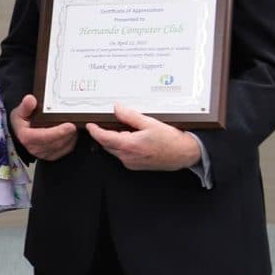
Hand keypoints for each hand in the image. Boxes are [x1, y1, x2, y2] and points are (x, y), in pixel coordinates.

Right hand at [10, 94, 76, 160]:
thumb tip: (30, 99)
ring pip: (62, 147)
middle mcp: (34, 148)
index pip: (44, 137)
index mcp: (26, 137)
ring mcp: (44, 153)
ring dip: (70, 137)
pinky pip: (65, 149)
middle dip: (68, 134)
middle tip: (76, 124)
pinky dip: (71, 141)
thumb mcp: (19, 111)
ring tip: (75, 126)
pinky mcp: (52, 155)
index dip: (58, 132)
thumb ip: (25, 106)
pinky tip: (73, 132)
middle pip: (56, 143)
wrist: (20, 132)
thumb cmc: (21, 121)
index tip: (69, 126)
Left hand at [87, 104, 201, 170]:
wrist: (184, 154)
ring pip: (114, 150)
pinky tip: (131, 138)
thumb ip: (130, 116)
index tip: (90, 125)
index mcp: (129, 146)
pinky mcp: (135, 165)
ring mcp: (131, 163)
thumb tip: (117, 108)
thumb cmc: (170, 140)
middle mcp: (128, 157)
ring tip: (126, 129)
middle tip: (108, 123)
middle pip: (107, 144)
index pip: (104, 138)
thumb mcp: (149, 123)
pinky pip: (122, 154)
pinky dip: (122, 145)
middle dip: (104, 134)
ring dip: (114, 140)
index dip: (94, 131)